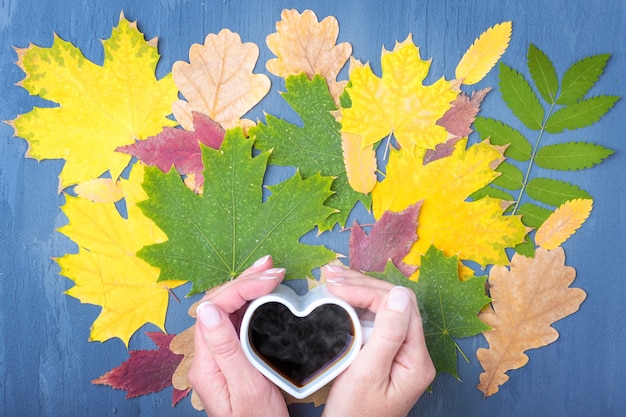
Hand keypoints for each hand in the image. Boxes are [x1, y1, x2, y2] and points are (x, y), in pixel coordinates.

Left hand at [188, 255, 289, 416]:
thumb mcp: (245, 388)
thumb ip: (226, 348)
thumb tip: (208, 308)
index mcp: (206, 362)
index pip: (216, 309)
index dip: (242, 287)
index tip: (270, 279)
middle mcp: (206, 355)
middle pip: (218, 304)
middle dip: (245, 281)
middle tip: (273, 268)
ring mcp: (217, 355)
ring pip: (226, 309)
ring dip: (247, 286)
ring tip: (268, 271)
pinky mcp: (230, 356)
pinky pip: (235, 321)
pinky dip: (250, 302)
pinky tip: (263, 293)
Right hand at [321, 266, 435, 416]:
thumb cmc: (355, 414)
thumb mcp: (369, 373)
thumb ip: (387, 333)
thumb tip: (400, 294)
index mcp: (416, 358)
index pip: (399, 306)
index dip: (367, 291)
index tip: (337, 287)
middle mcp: (414, 353)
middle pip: (394, 303)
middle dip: (362, 285)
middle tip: (331, 277)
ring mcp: (401, 352)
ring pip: (384, 308)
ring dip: (359, 291)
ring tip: (332, 278)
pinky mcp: (386, 354)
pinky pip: (375, 320)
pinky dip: (356, 305)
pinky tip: (341, 296)